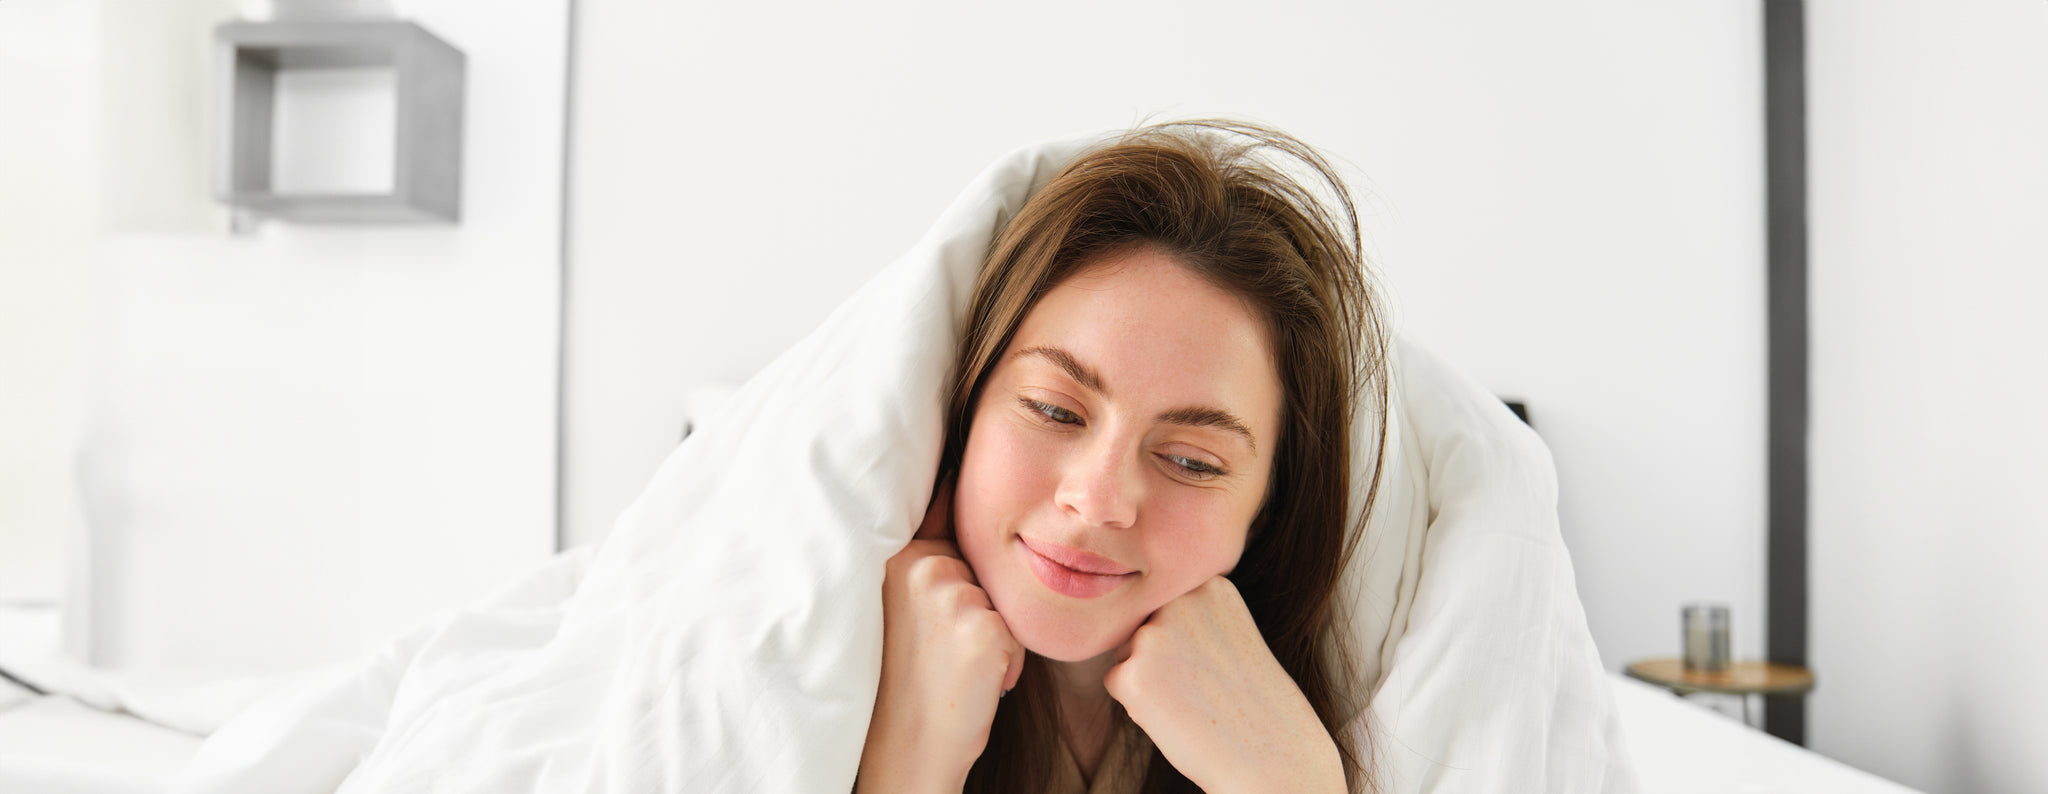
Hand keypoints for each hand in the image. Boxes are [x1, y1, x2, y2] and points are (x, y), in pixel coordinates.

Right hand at [857, 484, 1026, 793]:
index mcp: (899, 556)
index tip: (964, 454)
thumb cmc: (910, 676)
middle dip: (979, 603)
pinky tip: (977, 681)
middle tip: (943, 646)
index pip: (944, 503)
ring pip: (1003, 600)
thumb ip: (930, 556)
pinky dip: (1007, 662)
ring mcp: (954, 596)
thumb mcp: (907, 604)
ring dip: (994, 634)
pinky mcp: (984, 628)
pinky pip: (1017, 633)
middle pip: (984, 564)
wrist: (907, 745)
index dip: (959, 489)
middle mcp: (924, 566)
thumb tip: (953, 486)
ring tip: (956, 664)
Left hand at [1102, 576, 1344, 793]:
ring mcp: (1152, 636)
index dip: (1188, 641)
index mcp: (1209, 585)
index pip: (1170, 604)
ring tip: (1194, 699)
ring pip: (1128, 652)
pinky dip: (1137, 703)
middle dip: (1163, 656)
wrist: (1271, 753)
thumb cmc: (1254, 700)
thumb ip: (1193, 614)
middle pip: (1144, 624)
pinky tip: (1177, 714)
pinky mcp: (1130, 675)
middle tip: (1206, 686)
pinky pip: (1116, 681)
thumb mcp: (1233, 632)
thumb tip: (1140, 618)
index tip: (1218, 663)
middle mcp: (1178, 601)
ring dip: (1149, 677)